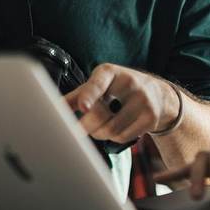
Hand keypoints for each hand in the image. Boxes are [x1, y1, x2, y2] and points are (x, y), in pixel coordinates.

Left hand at [64, 64, 178, 143]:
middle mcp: (130, 83)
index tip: (83, 106)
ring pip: (111, 130)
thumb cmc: (118, 88)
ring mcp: (143, 101)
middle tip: (80, 129)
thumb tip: (51, 108)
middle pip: (100, 115)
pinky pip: (123, 137)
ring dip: (99, 134)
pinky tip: (116, 128)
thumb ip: (76, 96)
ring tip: (99, 127)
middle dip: (86, 126)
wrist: (158, 94)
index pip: (98, 83)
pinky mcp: (151, 118)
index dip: (89, 95)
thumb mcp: (99, 85)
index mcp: (110, 72)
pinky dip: (114, 138)